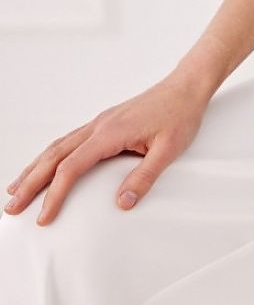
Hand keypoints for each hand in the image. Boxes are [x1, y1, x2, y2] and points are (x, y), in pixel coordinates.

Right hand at [3, 70, 211, 225]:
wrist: (186, 87)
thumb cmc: (180, 115)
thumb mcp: (169, 150)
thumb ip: (144, 177)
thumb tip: (122, 203)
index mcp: (110, 133)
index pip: (71, 168)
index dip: (54, 194)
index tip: (43, 217)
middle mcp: (98, 126)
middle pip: (54, 156)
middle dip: (30, 182)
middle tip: (11, 207)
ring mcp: (99, 122)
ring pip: (57, 146)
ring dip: (35, 167)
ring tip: (16, 188)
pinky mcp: (104, 122)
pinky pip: (69, 140)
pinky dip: (51, 155)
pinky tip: (45, 165)